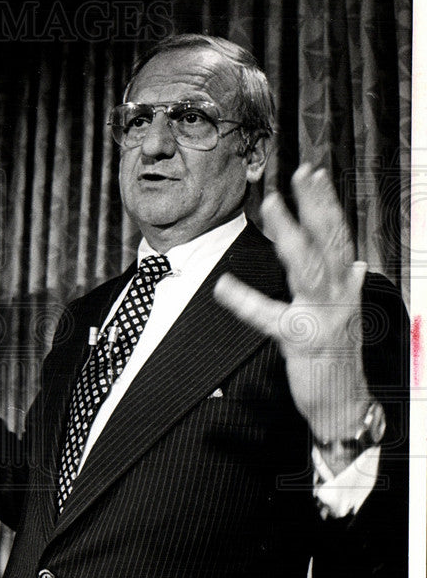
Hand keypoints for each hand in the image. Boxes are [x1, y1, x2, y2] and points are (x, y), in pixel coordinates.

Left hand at [213, 164, 372, 465]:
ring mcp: (323, 315)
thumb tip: (353, 261)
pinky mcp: (303, 339)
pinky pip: (271, 317)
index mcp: (342, 286)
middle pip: (329, 240)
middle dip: (316, 204)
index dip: (326, 204)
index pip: (336, 236)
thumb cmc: (336, 359)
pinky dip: (247, 302)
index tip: (313, 173)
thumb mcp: (344, 315)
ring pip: (308, 267)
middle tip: (301, 172)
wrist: (344, 404)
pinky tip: (224, 287)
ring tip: (273, 206)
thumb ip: (343, 285)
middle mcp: (337, 295)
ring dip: (291, 234)